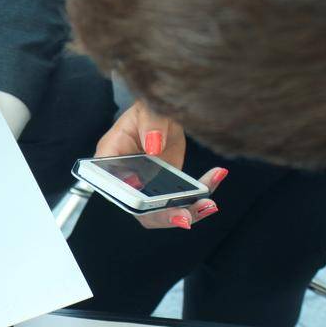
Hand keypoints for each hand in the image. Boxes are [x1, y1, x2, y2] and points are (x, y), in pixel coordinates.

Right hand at [95, 100, 228, 229]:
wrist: (164, 115)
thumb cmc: (148, 110)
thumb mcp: (147, 109)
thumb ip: (150, 124)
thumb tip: (154, 145)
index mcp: (110, 160)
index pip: (115, 188)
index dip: (131, 199)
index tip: (149, 201)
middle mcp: (126, 179)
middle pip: (139, 209)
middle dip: (162, 216)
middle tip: (183, 216)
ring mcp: (147, 186)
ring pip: (160, 211)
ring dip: (185, 212)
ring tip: (206, 205)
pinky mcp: (166, 186)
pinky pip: (180, 200)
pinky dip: (199, 196)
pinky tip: (215, 179)